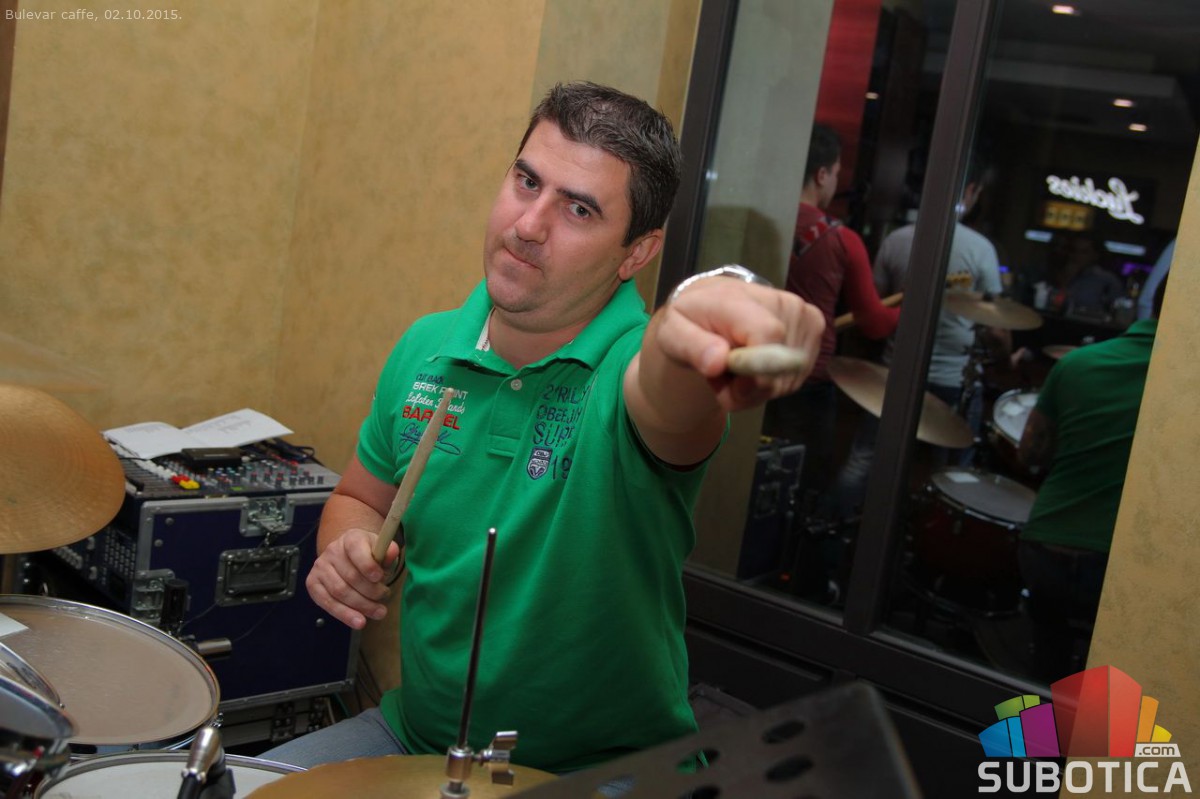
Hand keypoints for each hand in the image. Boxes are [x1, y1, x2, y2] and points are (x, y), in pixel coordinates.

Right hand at [306, 527, 398, 629]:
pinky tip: (358, 621)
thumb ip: (388, 552)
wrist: (349, 557)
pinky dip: (344, 614)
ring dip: (360, 606)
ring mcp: (320, 567)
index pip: (356, 549)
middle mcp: (332, 550)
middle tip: (385, 600)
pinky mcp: (313, 583)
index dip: (367, 565)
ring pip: (339, 591)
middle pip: (350, 576)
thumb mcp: (382, 551)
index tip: (379, 578)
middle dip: (370, 592)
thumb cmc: (369, 555)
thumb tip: (392, 552)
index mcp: (351, 538)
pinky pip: (326, 602)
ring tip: (378, 613)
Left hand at [657, 277, 823, 410]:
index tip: (728, 383)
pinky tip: (754, 369)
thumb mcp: (673, 334)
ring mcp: (804, 316)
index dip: (753, 372)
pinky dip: (771, 384)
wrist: (714, 306)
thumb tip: (718, 361)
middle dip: (747, 388)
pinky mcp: (815, 329)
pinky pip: (795, 378)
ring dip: (756, 389)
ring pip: (787, 380)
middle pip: (778, 369)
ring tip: (734, 369)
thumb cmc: (692, 320)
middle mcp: (782, 302)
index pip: (768, 336)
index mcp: (743, 299)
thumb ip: (692, 347)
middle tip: (720, 375)